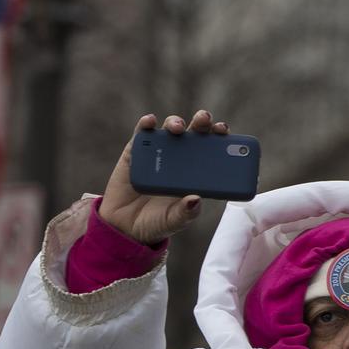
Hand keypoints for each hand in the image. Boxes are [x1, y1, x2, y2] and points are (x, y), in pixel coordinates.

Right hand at [98, 111, 228, 245]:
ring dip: (175, 122)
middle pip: (194, 132)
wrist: (124, 227)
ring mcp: (157, 152)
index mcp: (195, 172)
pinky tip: (150, 122)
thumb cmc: (156, 223)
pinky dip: (146, 124)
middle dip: (201, 122)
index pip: (212, 148)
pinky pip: (141, 134)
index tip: (223, 130)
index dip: (219, 136)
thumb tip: (196, 199)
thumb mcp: (174, 221)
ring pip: (169, 129)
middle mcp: (179, 157)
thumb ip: (185, 213)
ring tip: (177, 127)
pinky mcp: (135, 152)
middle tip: (204, 120)